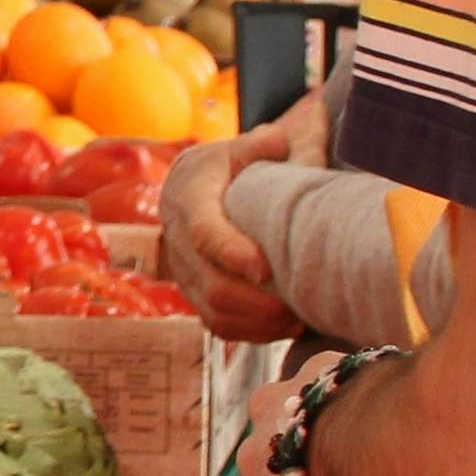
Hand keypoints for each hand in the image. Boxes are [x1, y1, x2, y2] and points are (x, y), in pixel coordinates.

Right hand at [156, 92, 324, 342]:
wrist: (186, 189)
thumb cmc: (224, 168)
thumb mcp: (238, 149)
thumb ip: (261, 145)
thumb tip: (278, 142)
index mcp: (189, 201)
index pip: (203, 234)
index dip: (231, 253)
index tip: (264, 268)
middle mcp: (179, 243)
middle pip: (211, 286)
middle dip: (256, 303)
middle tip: (297, 303)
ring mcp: (185, 275)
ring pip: (214, 313)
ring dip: (258, 323)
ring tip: (297, 318)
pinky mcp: (195, 296)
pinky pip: (219, 326)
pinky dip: (253, 333)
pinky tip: (286, 325)